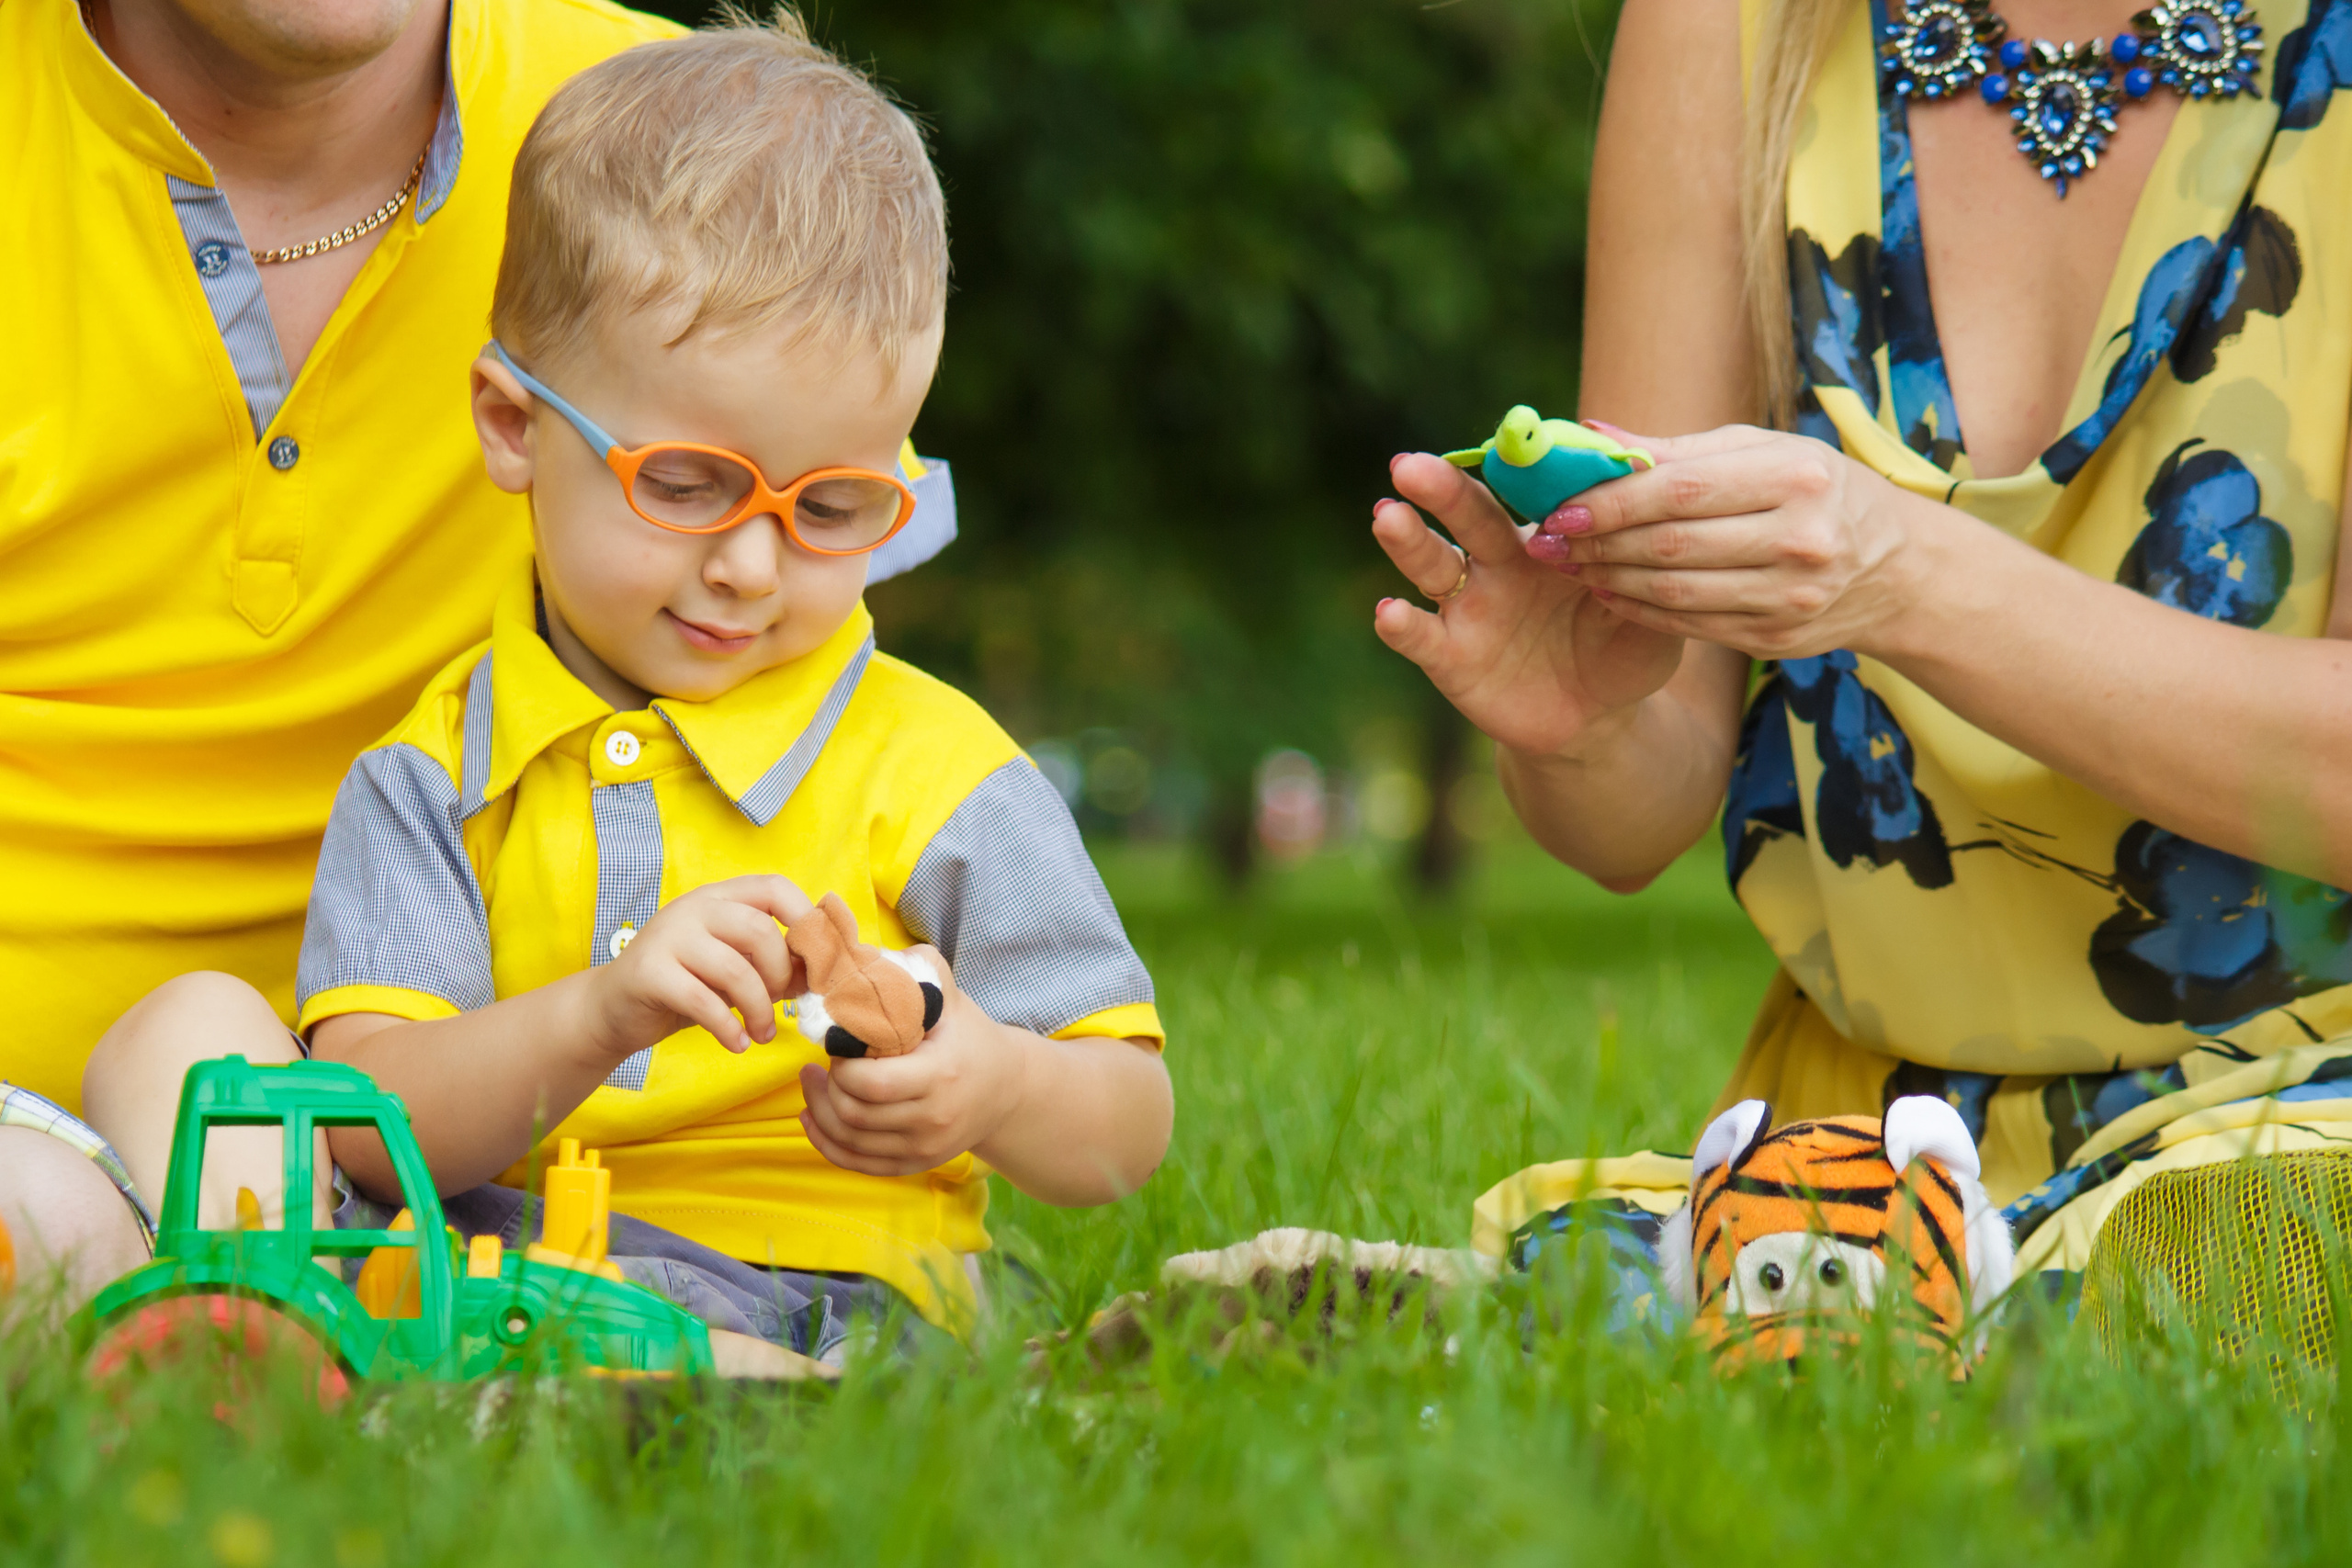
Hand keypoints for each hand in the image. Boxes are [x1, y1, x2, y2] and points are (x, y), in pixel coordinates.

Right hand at [585, 875, 814, 1059]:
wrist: (611, 1010)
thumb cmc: (684, 987)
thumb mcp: (732, 970)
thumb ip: (769, 965)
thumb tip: (821, 975)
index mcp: (720, 898)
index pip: (774, 887)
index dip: (805, 919)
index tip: (816, 959)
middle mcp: (694, 908)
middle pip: (759, 930)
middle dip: (781, 974)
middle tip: (781, 1004)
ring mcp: (668, 936)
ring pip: (735, 969)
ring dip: (759, 1009)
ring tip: (763, 1033)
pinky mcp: (649, 972)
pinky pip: (702, 1001)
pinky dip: (728, 1028)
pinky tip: (737, 1043)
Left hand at [795, 949, 1026, 1177]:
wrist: (1007, 1090)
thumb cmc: (970, 1038)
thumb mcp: (951, 998)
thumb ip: (915, 967)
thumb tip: (864, 950)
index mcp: (940, 1074)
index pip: (871, 1084)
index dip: (842, 1068)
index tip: (839, 1049)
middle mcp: (933, 1118)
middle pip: (855, 1115)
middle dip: (826, 1089)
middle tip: (818, 1067)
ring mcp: (925, 1147)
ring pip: (850, 1142)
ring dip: (820, 1113)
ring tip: (812, 1086)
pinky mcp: (916, 1164)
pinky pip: (859, 1164)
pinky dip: (828, 1144)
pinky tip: (814, 1119)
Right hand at [1371, 452, 1686, 756]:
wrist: (1596, 718)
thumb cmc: (1625, 649)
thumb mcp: (1648, 607)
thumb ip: (1645, 563)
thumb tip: (1656, 505)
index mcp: (1547, 539)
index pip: (1529, 492)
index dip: (1520, 468)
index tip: (1511, 439)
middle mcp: (1498, 564)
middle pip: (1469, 516)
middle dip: (1441, 488)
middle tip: (1411, 464)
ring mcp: (1469, 609)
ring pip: (1433, 565)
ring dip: (1408, 541)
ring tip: (1387, 516)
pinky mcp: (1450, 658)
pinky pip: (1422, 639)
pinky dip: (1402, 626)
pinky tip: (1389, 612)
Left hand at [1537, 424, 1922, 659]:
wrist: (1896, 568)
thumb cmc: (1813, 490)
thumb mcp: (1762, 451)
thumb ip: (1675, 449)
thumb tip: (1589, 433)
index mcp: (1795, 477)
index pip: (1681, 490)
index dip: (1612, 501)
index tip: (1560, 505)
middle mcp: (1799, 539)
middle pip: (1672, 544)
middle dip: (1599, 542)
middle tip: (1548, 538)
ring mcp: (1790, 597)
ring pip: (1675, 592)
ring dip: (1609, 578)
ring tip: (1568, 563)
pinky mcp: (1776, 639)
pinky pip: (1689, 626)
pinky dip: (1637, 609)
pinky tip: (1606, 590)